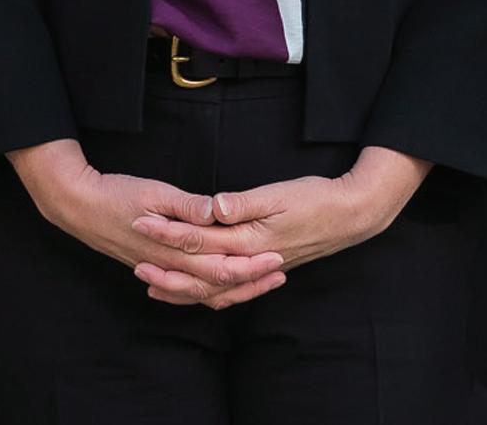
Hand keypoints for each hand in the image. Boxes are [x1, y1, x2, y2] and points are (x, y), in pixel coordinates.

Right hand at [8, 140, 284, 308]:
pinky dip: (203, 293)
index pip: (219, 266)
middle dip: (250, 280)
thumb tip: (217, 211)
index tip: (276, 257)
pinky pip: (183, 290)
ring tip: (258, 283)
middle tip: (279, 273)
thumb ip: (187, 205)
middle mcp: (168, 266)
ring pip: (200, 292)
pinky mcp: (152, 266)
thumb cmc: (116, 193)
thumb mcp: (154, 191)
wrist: (77, 206)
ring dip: (231, 289)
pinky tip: (217, 291)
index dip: (250, 265)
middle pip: (216, 284)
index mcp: (172, 248)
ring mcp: (159, 269)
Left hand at [130, 148, 429, 300]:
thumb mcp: (279, 194)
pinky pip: (231, 291)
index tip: (140, 221)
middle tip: (134, 264)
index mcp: (250, 240)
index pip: (199, 238)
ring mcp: (258, 267)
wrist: (351, 215)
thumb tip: (213, 206)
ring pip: (213, 288)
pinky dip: (208, 294)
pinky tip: (196, 291)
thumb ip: (244, 203)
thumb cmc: (316, 198)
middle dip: (166, 269)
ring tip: (153, 287)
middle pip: (200, 272)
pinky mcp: (264, 267)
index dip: (167, 231)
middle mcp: (251, 259)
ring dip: (183, 288)